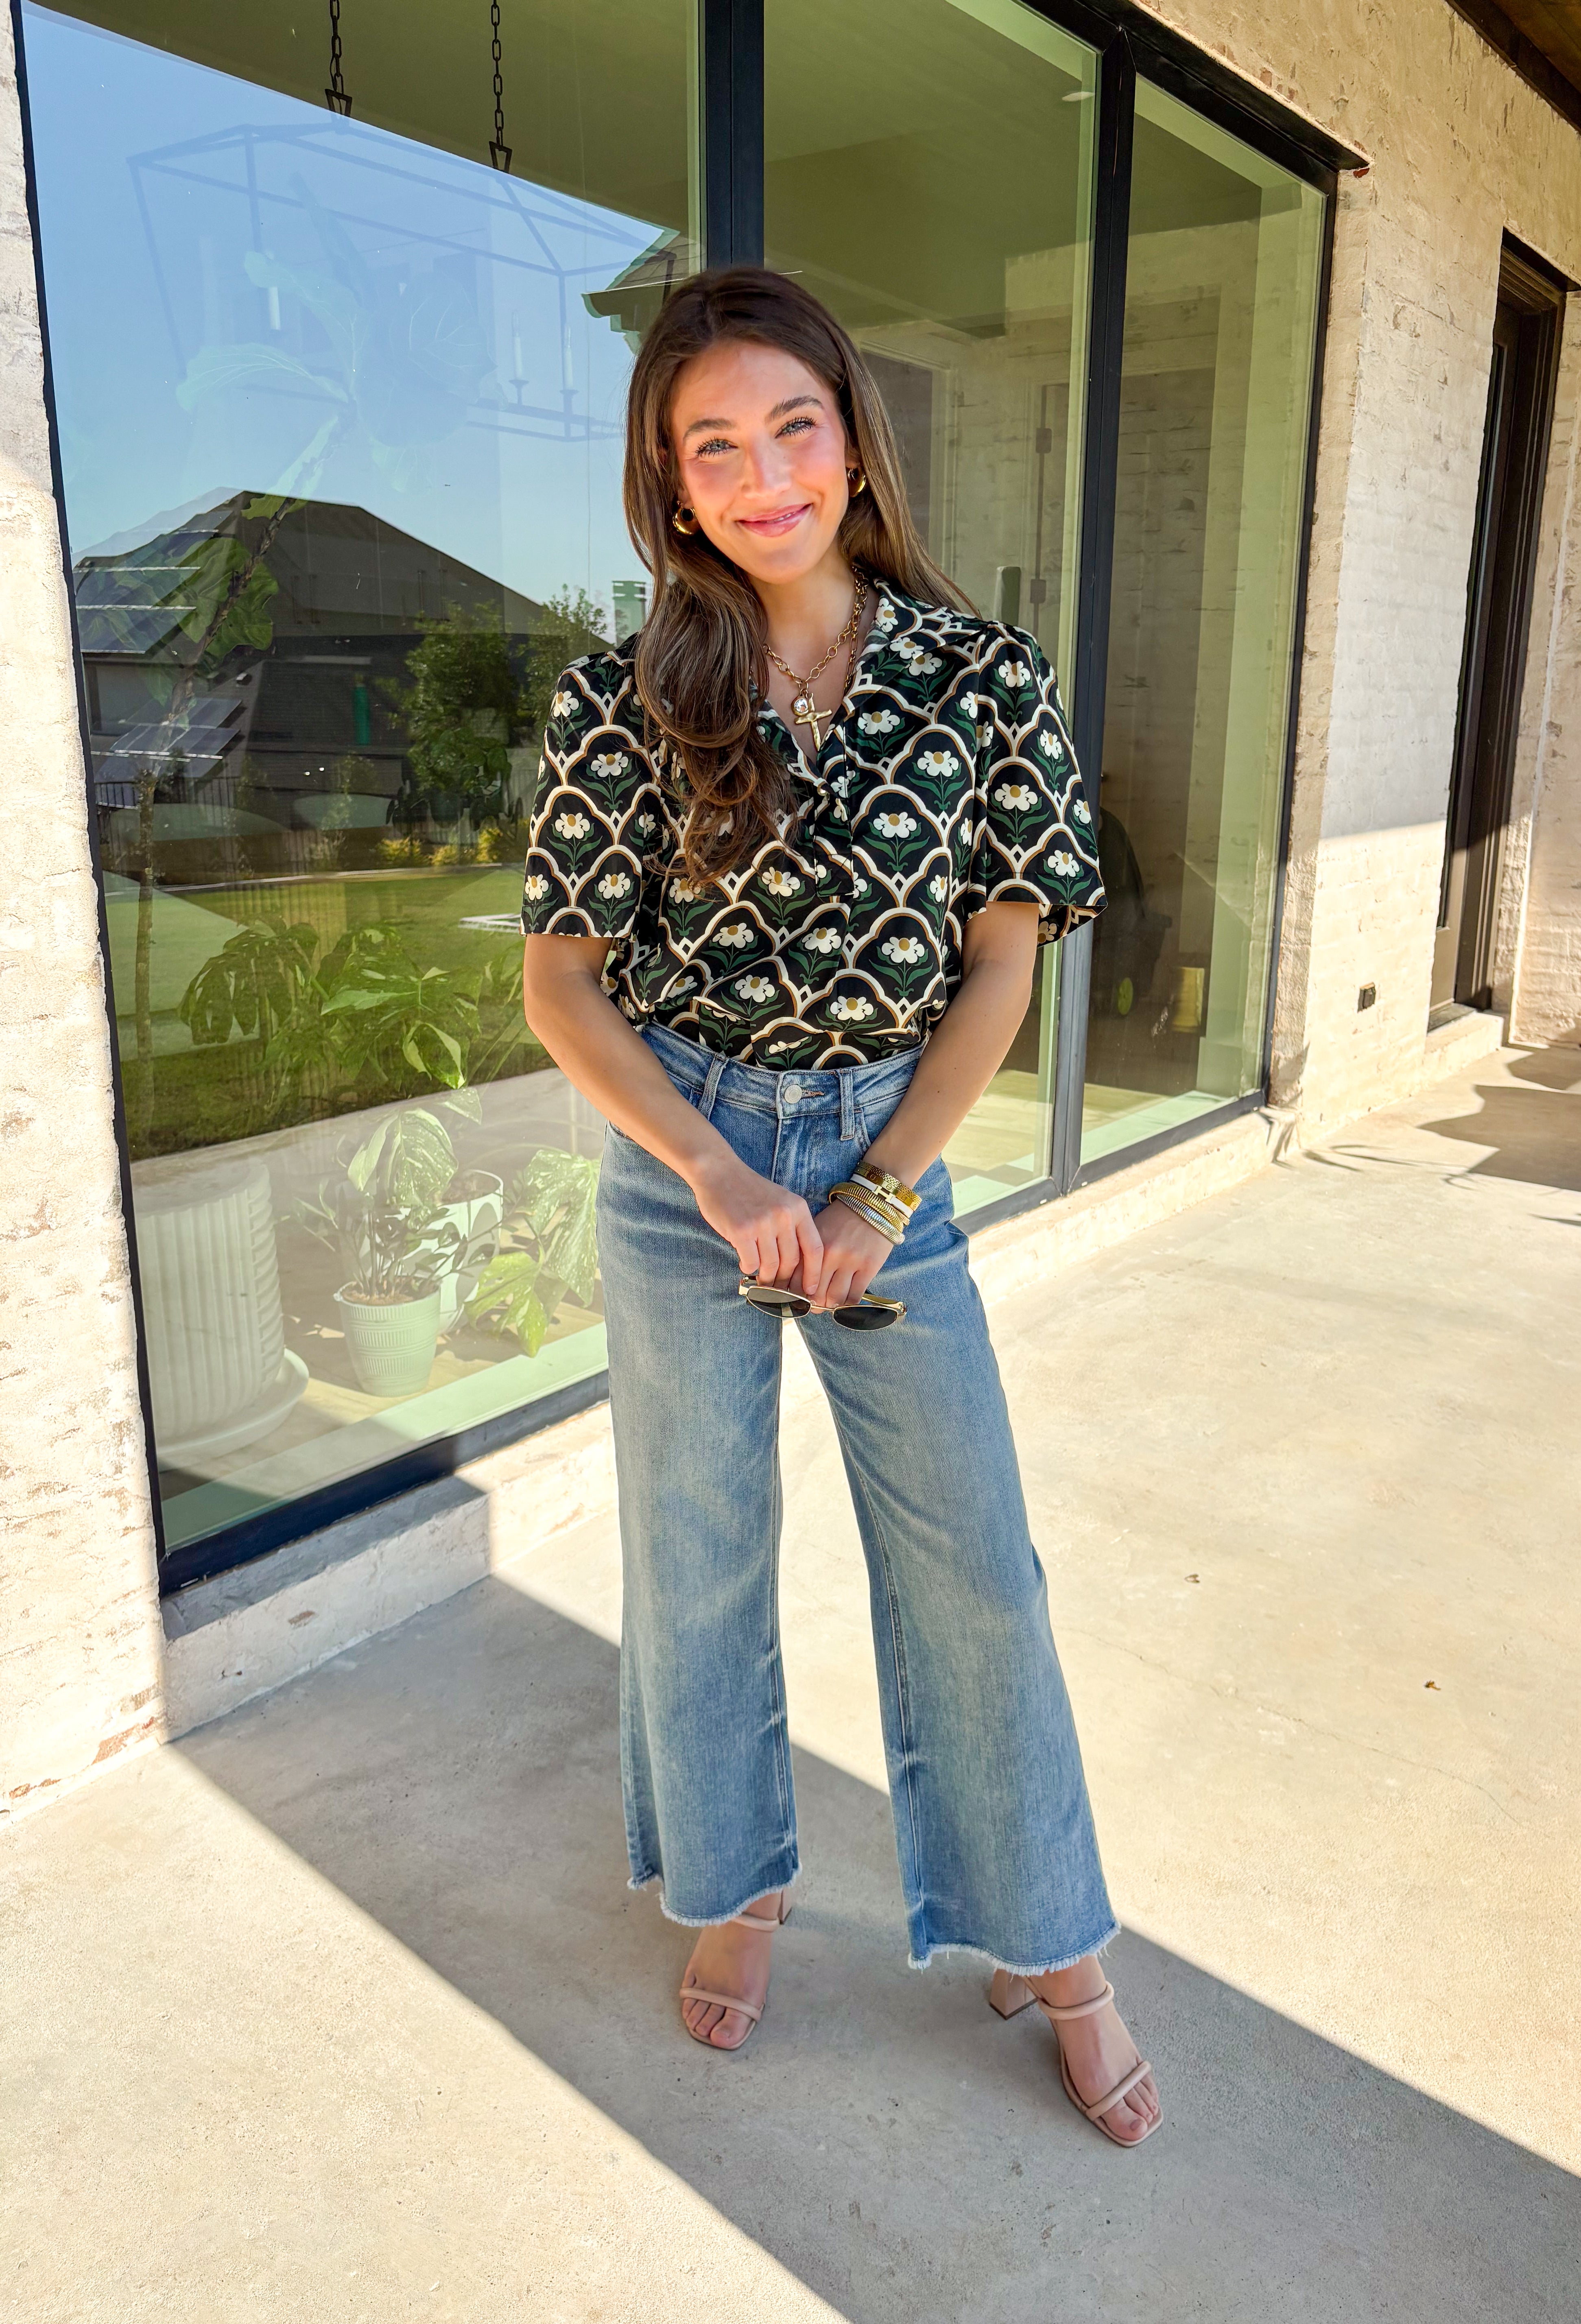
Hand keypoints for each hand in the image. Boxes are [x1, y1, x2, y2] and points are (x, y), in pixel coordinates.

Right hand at [691, 1151, 822, 1284]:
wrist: (719, 1171)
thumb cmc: (749, 1190)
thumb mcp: (780, 1201)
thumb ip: (791, 1226)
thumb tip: (796, 1264)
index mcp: (797, 1208)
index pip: (815, 1248)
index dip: (814, 1273)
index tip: (810, 1289)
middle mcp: (783, 1215)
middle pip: (791, 1261)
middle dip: (785, 1279)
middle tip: (778, 1287)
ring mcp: (762, 1223)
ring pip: (771, 1264)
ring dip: (766, 1277)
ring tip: (762, 1280)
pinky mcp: (741, 1231)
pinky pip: (751, 1262)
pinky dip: (749, 1268)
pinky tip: (745, 1264)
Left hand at [803, 1198, 892, 1311]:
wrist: (873, 1204)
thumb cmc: (840, 1219)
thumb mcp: (817, 1230)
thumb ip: (806, 1252)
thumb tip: (795, 1282)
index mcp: (813, 1244)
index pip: (798, 1279)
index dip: (795, 1295)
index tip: (797, 1299)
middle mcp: (830, 1254)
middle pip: (815, 1293)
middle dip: (812, 1304)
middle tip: (813, 1306)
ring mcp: (851, 1261)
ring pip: (835, 1298)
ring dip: (830, 1306)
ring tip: (829, 1303)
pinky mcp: (869, 1266)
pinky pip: (855, 1296)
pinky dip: (848, 1304)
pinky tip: (845, 1300)